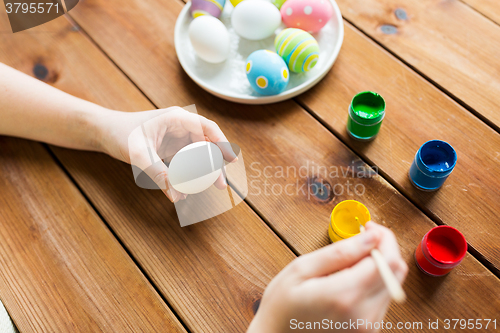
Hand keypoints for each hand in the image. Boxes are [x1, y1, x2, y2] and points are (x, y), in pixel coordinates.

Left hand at [99, 107, 235, 201]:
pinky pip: (185, 162)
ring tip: (208, 187)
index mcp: (177, 118)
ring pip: (198, 155)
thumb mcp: (138, 154)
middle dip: (215, 165)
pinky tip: (188, 188)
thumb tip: (177, 195)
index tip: (232, 159)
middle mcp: (180, 126)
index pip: (207, 128)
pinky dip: (189, 175)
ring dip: (203, 171)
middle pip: (206, 145)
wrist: (103, 132)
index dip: (222, 143)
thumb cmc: (120, 134)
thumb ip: (158, 173)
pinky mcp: (170, 149)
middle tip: (220, 185)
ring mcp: (176, 138)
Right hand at [247, 222, 407, 332]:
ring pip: (393, 284)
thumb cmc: (282, 306)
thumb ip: (339, 252)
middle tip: (363, 238)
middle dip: (385, 248)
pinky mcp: (370, 332)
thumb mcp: (302, 270)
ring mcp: (369, 328)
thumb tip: (371, 237)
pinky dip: (374, 282)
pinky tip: (351, 280)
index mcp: (344, 296)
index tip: (368, 228)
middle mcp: (364, 316)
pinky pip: (384, 298)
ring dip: (379, 266)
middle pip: (396, 271)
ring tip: (351, 262)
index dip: (383, 237)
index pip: (387, 260)